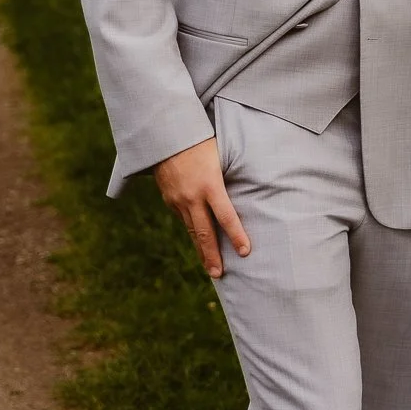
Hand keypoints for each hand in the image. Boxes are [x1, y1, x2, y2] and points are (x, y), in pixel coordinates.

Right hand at [154, 137, 250, 276]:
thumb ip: (226, 179)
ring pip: (192, 230)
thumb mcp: (219, 157)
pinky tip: (198, 241)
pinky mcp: (169, 199)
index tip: (246, 252)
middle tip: (219, 274)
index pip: (226, 216)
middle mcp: (192, 197)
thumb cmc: (199, 141)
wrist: (164, 135)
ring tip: (209, 267)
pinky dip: (192, 231)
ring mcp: (178, 200)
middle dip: (213, 256)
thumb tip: (242, 195)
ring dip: (201, 250)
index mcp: (209, 185)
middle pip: (205, 233)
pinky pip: (183, 219)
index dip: (237, 236)